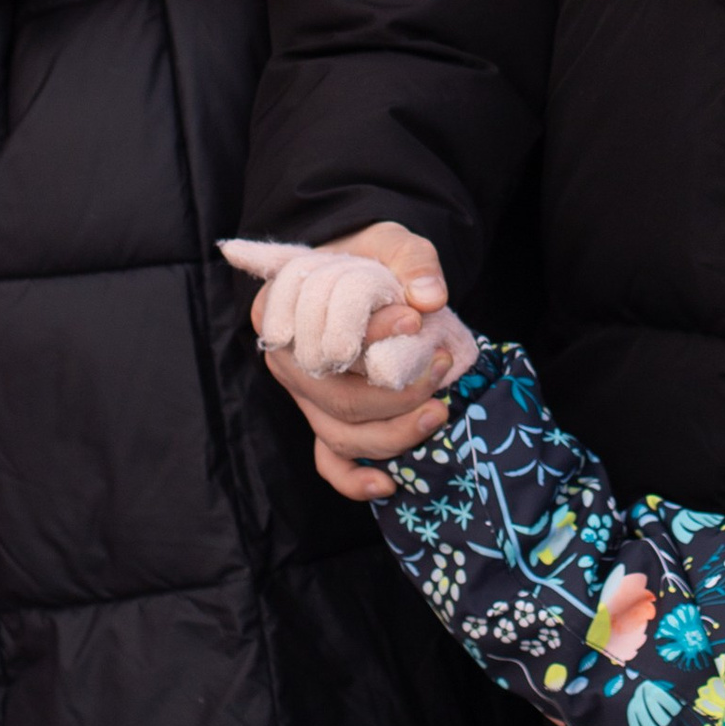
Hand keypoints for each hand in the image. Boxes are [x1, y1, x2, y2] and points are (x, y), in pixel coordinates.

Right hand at [222, 223, 467, 501]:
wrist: (368, 274)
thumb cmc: (373, 258)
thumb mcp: (393, 241)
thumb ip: (413, 260)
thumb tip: (430, 297)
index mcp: (283, 309)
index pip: (321, 336)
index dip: (368, 334)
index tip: (413, 318)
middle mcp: (287, 360)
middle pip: (335, 398)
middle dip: (395, 392)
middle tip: (442, 365)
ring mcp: (306, 396)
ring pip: (340, 434)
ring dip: (394, 431)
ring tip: (439, 410)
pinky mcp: (327, 419)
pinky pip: (330, 462)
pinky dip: (354, 480)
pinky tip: (388, 484)